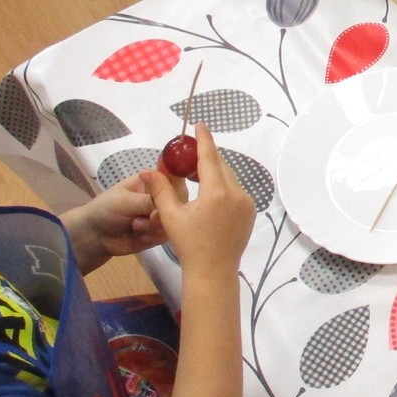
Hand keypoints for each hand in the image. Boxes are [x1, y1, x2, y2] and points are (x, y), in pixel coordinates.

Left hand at [63, 172, 165, 271]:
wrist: (95, 236)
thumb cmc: (106, 209)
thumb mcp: (125, 201)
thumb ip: (148, 201)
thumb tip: (169, 204)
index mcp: (153, 180)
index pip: (174, 178)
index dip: (174, 189)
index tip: (168, 200)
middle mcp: (162, 196)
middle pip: (179, 201)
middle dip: (163, 212)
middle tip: (150, 218)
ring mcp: (163, 214)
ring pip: (174, 219)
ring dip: (155, 227)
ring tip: (135, 227)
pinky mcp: (162, 232)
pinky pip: (168, 234)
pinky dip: (153, 236)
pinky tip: (139, 236)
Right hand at [148, 126, 255, 276]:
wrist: (213, 271)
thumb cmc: (189, 244)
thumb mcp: (171, 216)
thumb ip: (161, 190)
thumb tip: (147, 171)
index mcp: (216, 192)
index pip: (209, 157)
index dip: (203, 139)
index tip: (200, 125)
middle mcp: (236, 193)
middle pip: (220, 165)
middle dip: (206, 157)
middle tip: (189, 154)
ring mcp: (246, 202)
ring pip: (229, 177)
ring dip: (214, 171)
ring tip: (195, 174)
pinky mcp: (250, 211)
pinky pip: (236, 190)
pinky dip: (223, 185)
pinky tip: (209, 193)